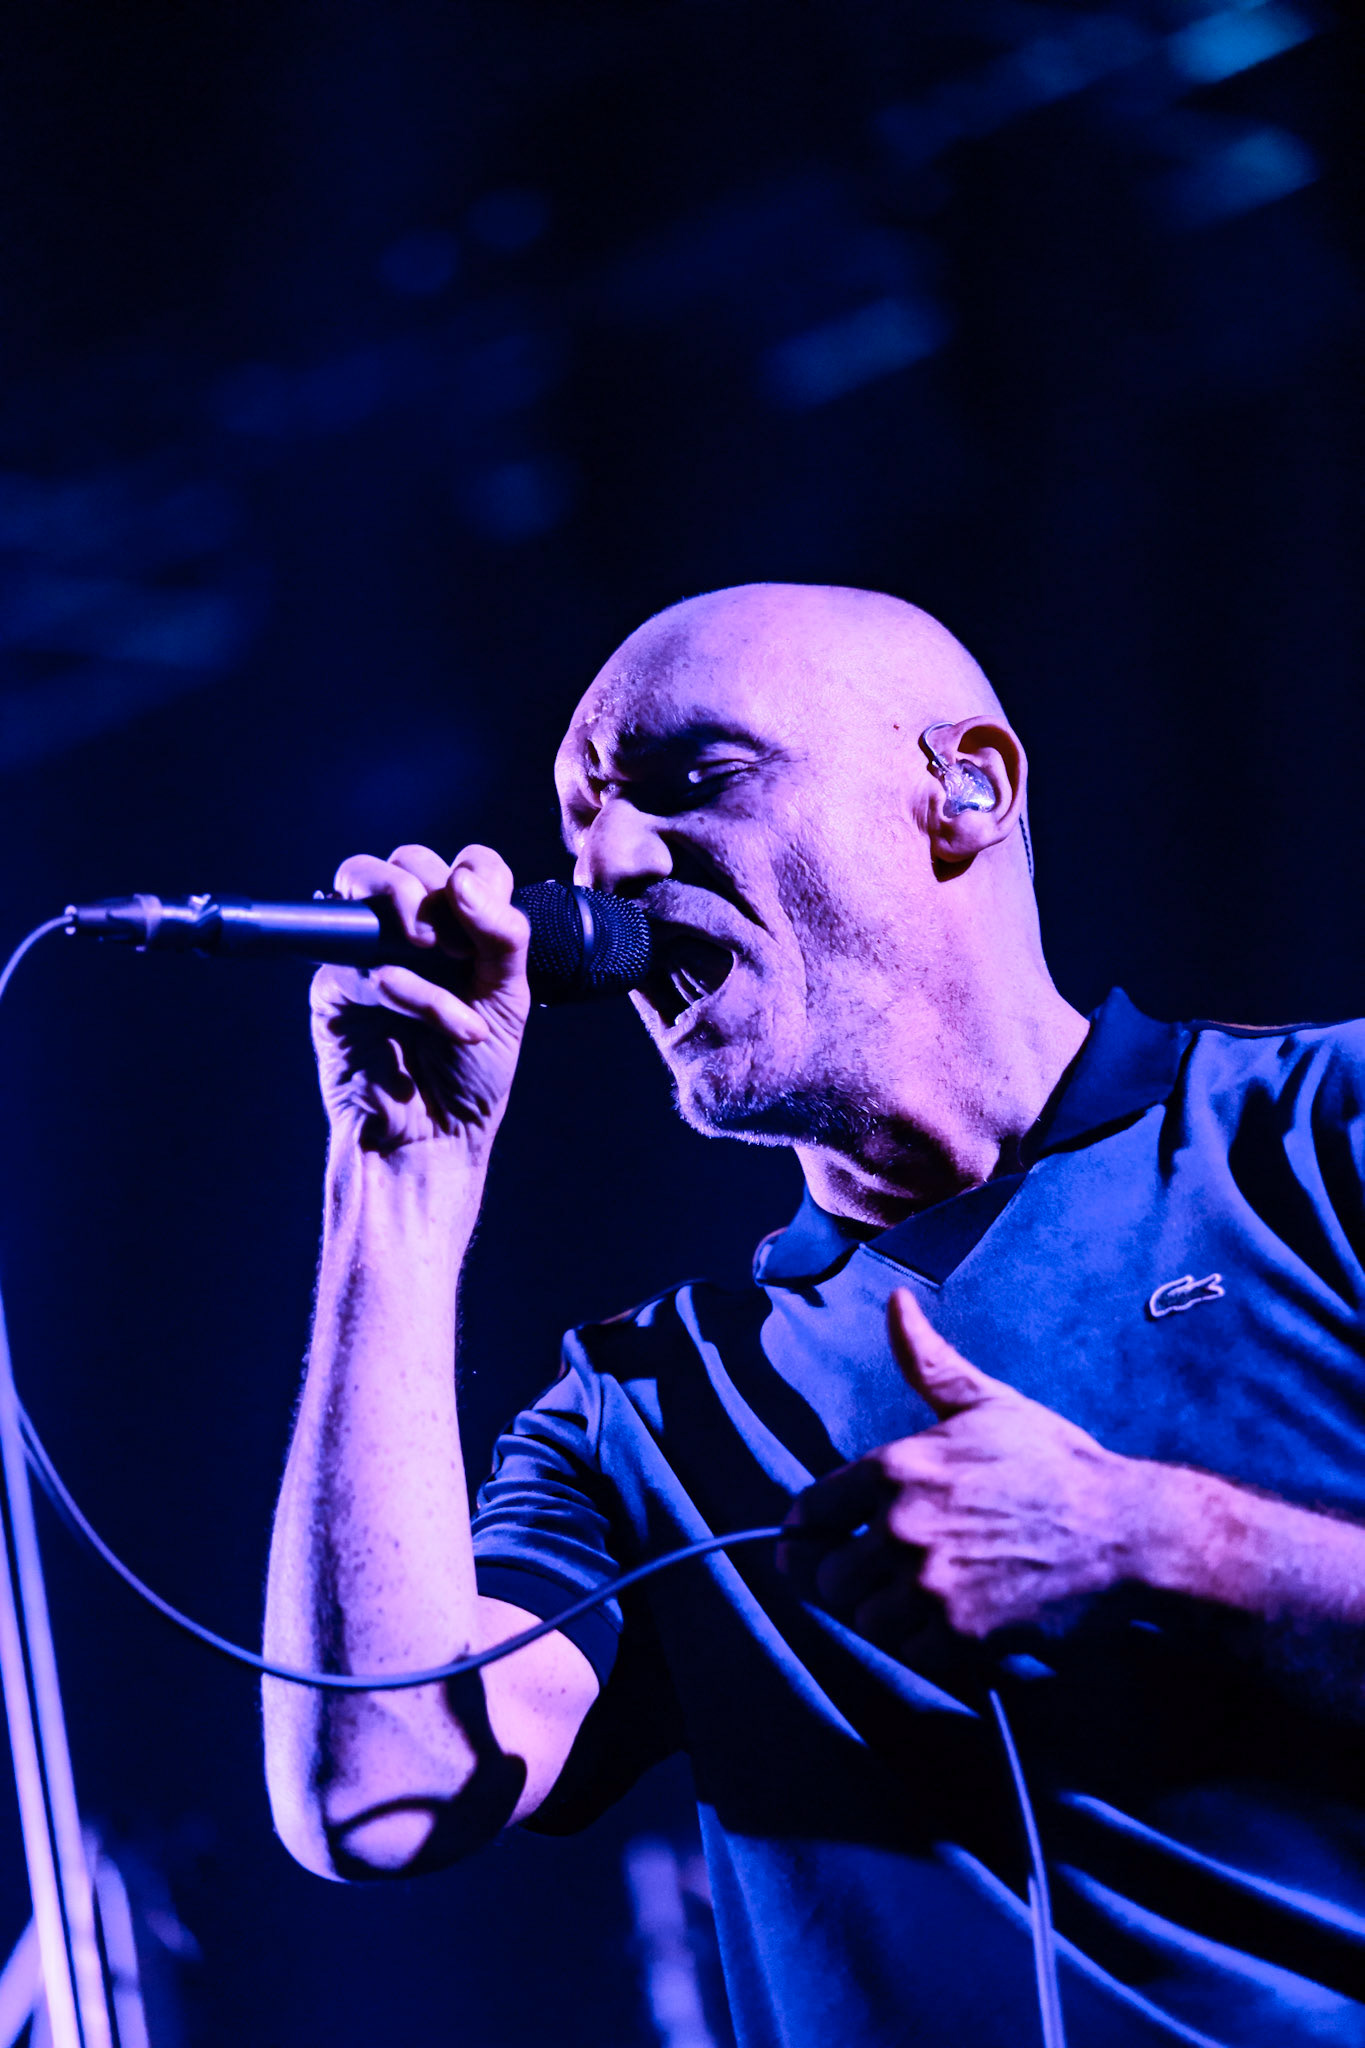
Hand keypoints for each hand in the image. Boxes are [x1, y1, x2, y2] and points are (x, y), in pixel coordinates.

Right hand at [310, 842, 530, 1155]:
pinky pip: (366, 963)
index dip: (479, 876)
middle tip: (461, 948)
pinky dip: (418, 994)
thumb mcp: (508, 998)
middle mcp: (408, 934)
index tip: (489, 928)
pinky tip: (454, 1027)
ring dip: (411, 907)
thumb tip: (463, 880)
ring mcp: (364, 954)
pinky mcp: (333, 988)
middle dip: (434, 889)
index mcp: (456, 930)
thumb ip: (502, 934)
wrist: (437, 1138)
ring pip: (362, 882)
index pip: (466, 864)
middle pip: (406, 860)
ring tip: (447, 959)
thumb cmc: (471, 1073)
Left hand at [779, 1289, 1140, 1643]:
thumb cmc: (1055, 1462)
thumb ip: (928, 1361)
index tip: (818, 1540)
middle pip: (826, 1576)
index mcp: (896, 1468)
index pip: (807, 1514)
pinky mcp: (960, 1633)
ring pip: (861, 1620)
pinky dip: (922, 1645)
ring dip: (883, 1614)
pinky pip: (907, 1653)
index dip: (808, 1531)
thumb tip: (896, 1302)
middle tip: (876, 1574)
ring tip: (916, 1595)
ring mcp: (930, 1583)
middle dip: (846, 1578)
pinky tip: (949, 1619)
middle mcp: (902, 1526)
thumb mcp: (987, 1402)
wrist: (1125, 1531)